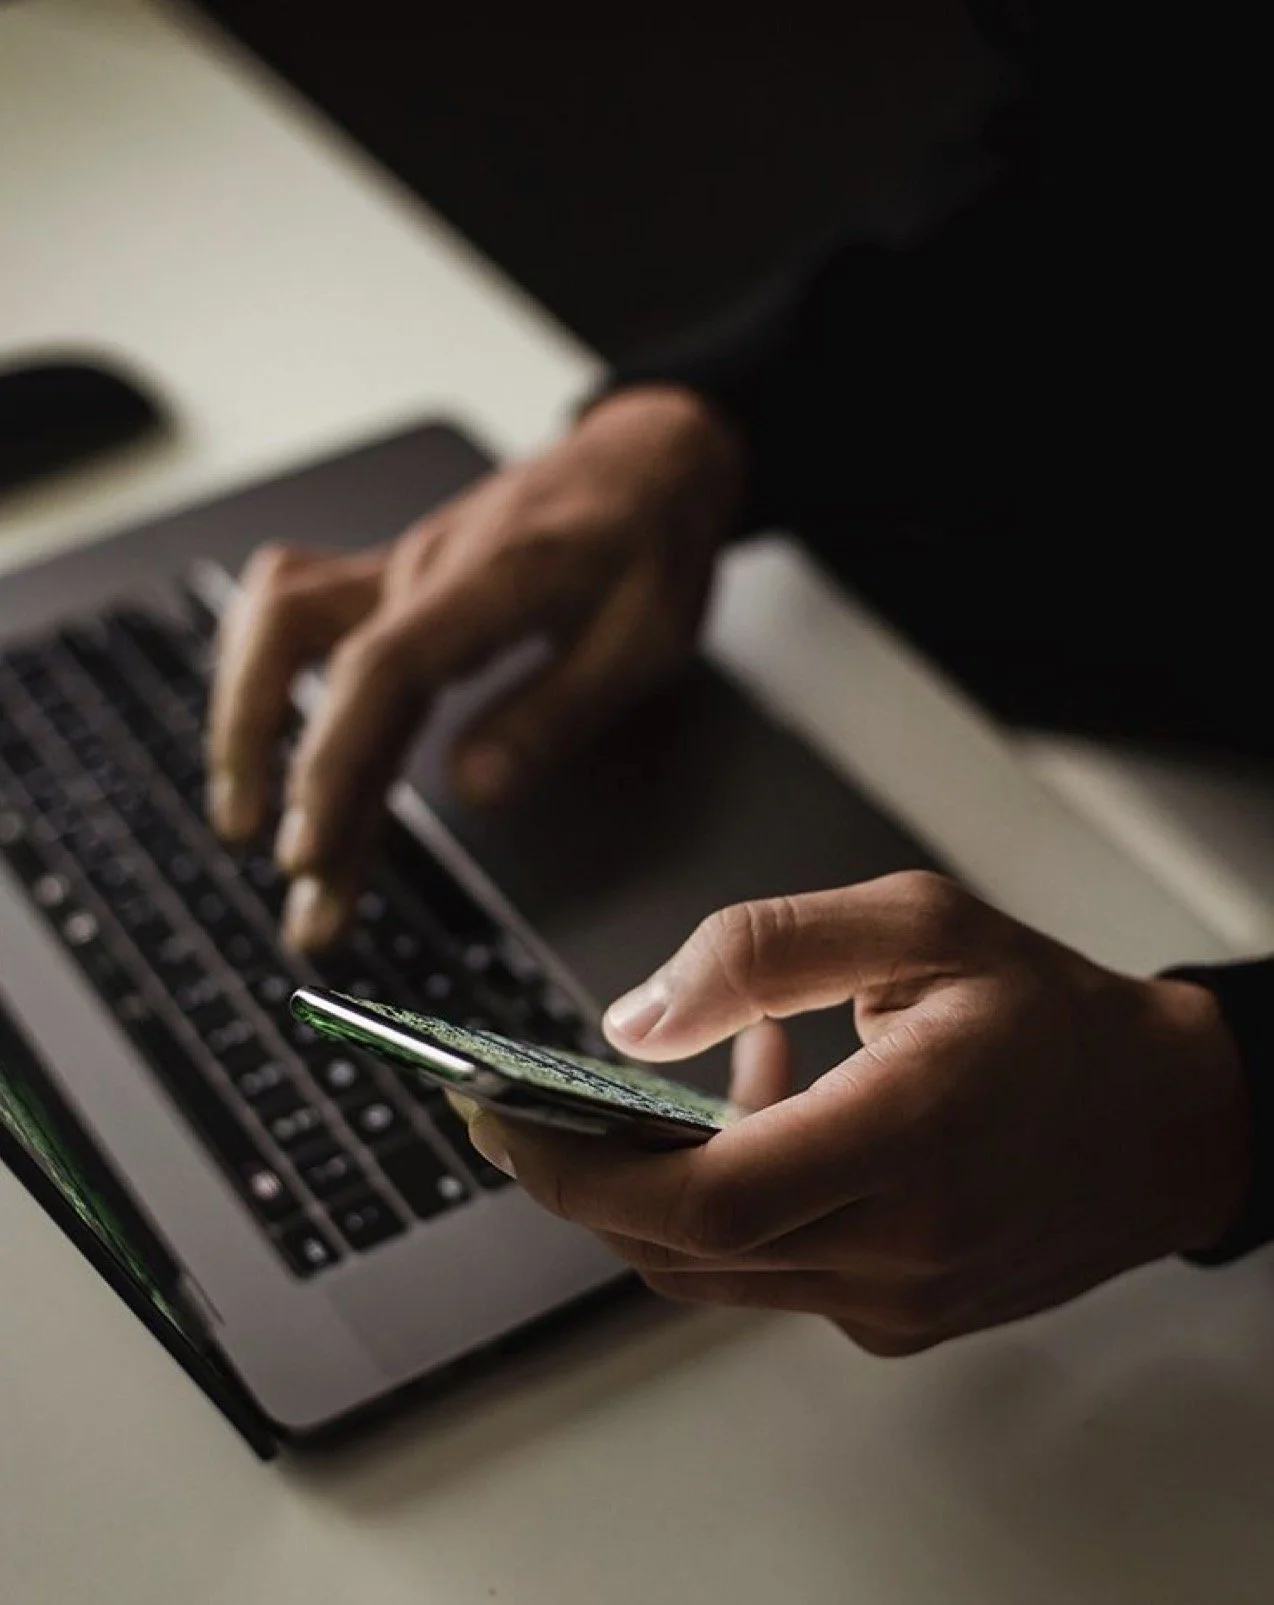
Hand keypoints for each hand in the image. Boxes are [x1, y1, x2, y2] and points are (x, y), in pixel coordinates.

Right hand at [205, 385, 743, 947]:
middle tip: (294, 879)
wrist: (645, 462)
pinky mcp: (388, 581)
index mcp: (491, 578)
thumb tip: (473, 788)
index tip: (312, 850)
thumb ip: (555, 711)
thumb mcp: (643, 636)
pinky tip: (259, 740)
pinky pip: (292, 612)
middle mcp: (423, 566)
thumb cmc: (650, 544)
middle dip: (276, 772)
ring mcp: (396, 568)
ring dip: (243, 719)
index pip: (380, 670)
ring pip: (276, 622)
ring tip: (245, 819)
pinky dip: (261, 678)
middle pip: (308, 654)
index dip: (334, 765)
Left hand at [460, 873, 1251, 1354]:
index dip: (581, 1175)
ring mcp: (899, 1298)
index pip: (703, 1202)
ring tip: (692, 1084)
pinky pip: (768, 1275)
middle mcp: (900, 1245)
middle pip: (682, 1247)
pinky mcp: (898, 1317)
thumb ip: (761, 951)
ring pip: (713, 1270)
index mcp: (907, 1138)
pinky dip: (729, 1208)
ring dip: (661, 1186)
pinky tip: (769, 1121)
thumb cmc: (1050, 1014)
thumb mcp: (912, 923)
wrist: (1163, 1119)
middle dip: (583, 1182)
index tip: (505, 1124)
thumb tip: (633, 1020)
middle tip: (530, 1111)